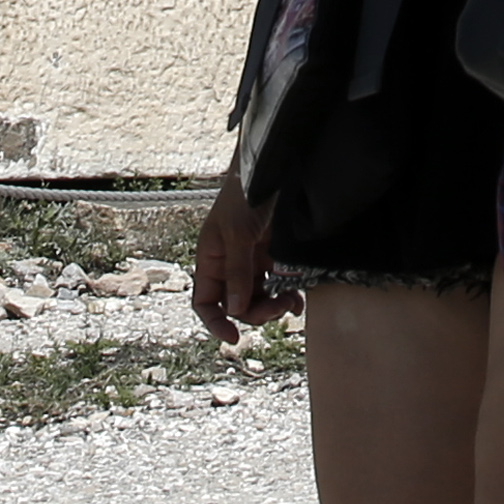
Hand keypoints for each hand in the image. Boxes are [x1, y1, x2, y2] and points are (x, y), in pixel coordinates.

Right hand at [189, 178, 293, 342]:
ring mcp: (253, 260)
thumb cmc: (244, 194)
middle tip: (278, 308)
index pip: (205, 302)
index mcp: (211, 260)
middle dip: (256, 312)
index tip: (234, 338)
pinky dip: (287, 294)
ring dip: (274, 306)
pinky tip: (297, 298)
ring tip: (291, 303)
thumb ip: (237, 272)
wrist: (273, 166)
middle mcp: (230, 264)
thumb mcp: (237, 233)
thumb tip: (236, 310)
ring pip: (260, 298)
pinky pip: (278, 284)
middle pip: (237, 305)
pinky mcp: (275, 254)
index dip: (216, 322)